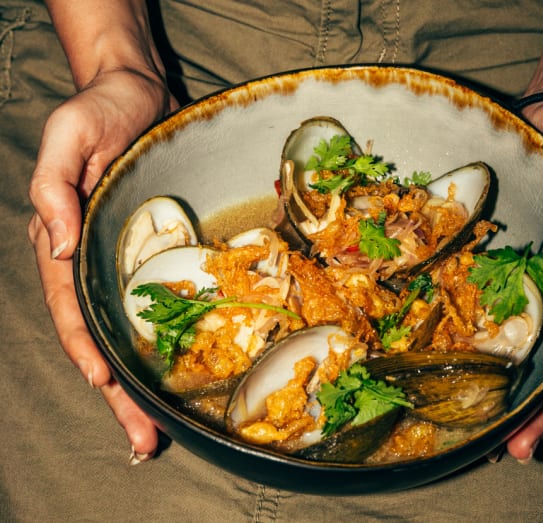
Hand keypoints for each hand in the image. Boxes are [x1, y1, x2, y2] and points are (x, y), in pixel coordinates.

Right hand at [28, 68, 176, 462]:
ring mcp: (128, 260)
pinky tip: (187, 372)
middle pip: (102, 337)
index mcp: (65, 241)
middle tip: (144, 439)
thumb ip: (54, 188)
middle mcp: (93, 260)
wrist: (141, 92)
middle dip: (118, 392)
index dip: (86, 349)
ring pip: (132, 332)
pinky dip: (170, 341)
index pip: (72, 308)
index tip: (106, 387)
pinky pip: (164, 304)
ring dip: (144, 383)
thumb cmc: (102, 110)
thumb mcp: (70, 137)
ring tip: (162, 429)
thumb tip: (57, 247)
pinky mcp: (162, 252)